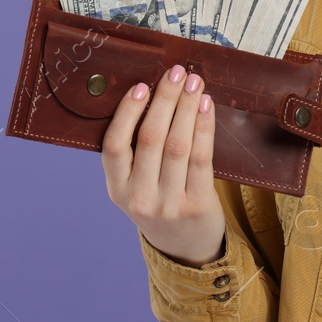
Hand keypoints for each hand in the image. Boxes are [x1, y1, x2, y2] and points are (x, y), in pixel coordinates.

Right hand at [102, 62, 223, 267]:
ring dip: (187, 108)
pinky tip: (206, 106)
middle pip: (151, 139)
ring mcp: (169, 204)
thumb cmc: (158, 203)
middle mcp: (139, 198)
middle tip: (176, 73)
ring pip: (177, 145)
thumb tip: (151, 94)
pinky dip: (204, 127)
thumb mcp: (134, 186)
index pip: (114, 147)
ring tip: (194, 83)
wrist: (185, 249)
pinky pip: (202, 158)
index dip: (127, 113)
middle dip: (165, 100)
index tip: (142, 86)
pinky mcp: (197, 205)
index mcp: (117, 189)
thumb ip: (135, 152)